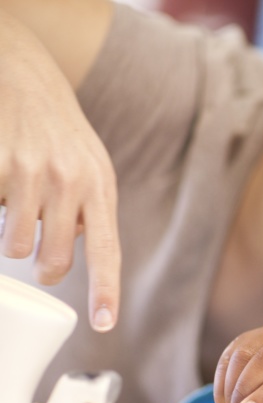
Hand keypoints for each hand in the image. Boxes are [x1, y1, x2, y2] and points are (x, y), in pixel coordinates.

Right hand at [0, 10, 120, 330]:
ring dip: (9, 236)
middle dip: (43, 267)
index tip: (105, 324)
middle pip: (53, 261)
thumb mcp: (91, 169)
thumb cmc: (59, 133)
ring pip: (13, 246)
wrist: (24, 73)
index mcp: (100, 188)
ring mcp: (30, 172)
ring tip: (18, 203)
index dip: (105, 292)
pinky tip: (3, 176)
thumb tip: (72, 256)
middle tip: (39, 255)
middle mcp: (70, 182)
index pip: (107, 252)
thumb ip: (91, 213)